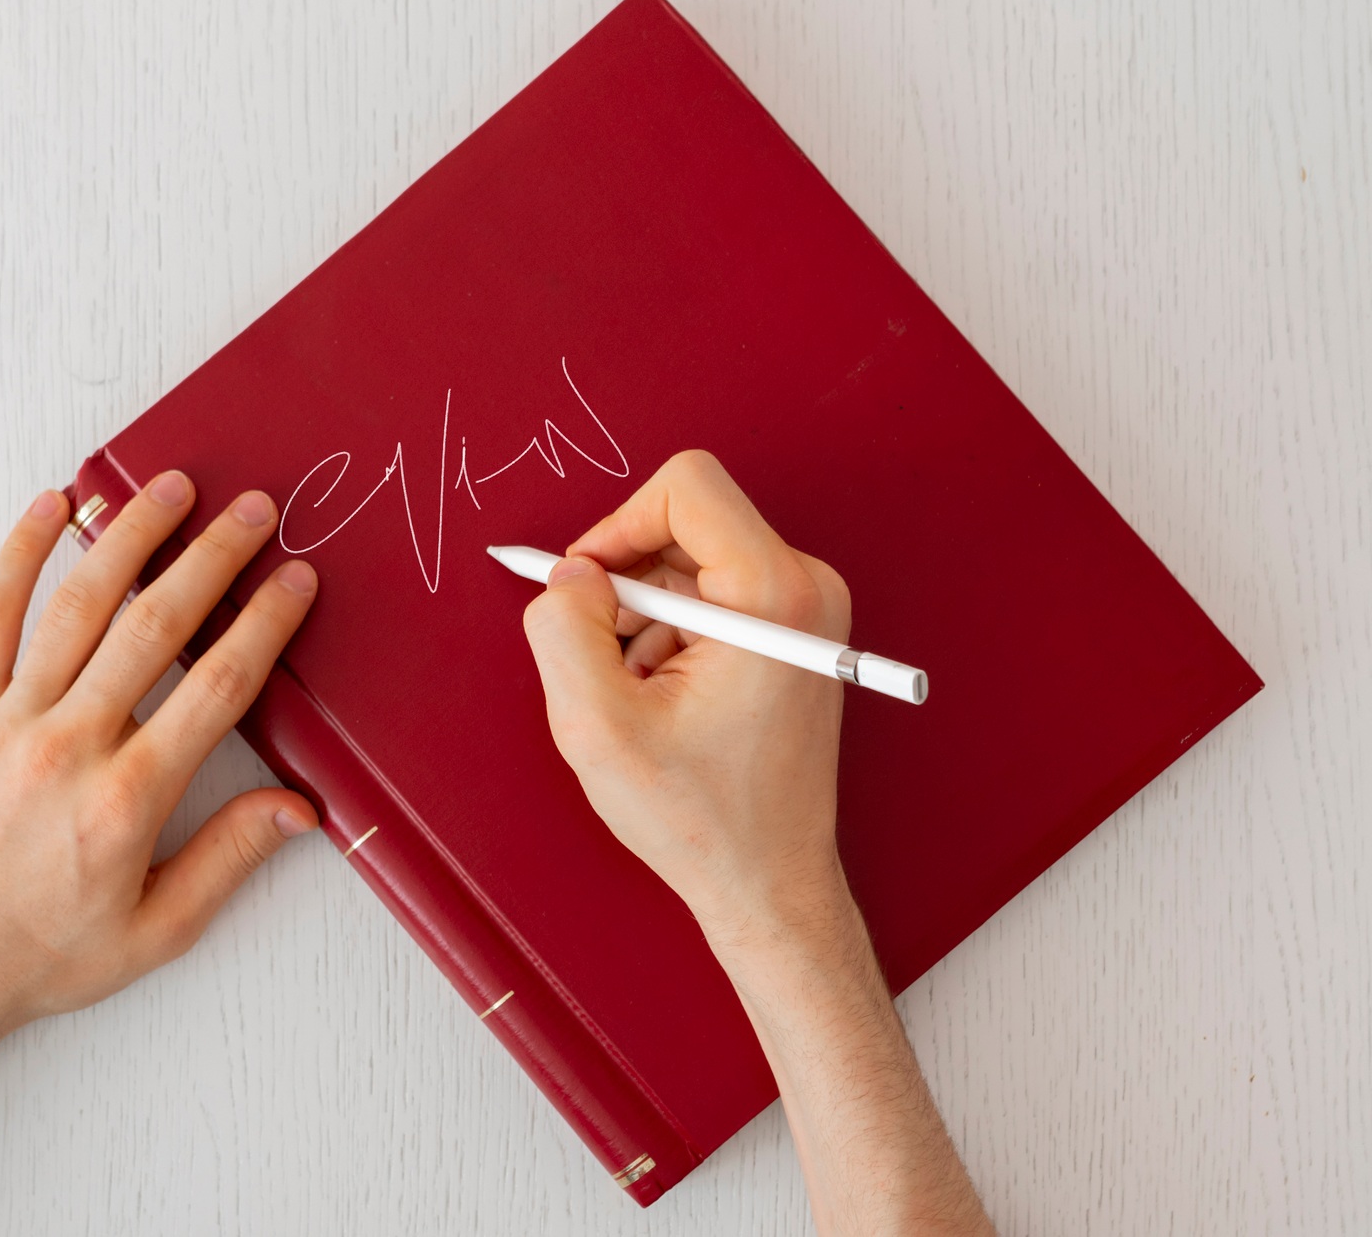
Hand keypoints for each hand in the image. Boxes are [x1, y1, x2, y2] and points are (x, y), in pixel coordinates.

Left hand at [0, 473, 322, 1236]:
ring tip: (171, 486)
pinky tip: (50, 508)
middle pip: (154, 626)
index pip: (216, 688)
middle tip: (255, 509)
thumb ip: (230, 859)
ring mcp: (10, 721)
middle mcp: (70, 744)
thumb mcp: (157, 931)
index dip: (265, 626)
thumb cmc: (40, 957)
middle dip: (213, 558)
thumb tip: (298, 808)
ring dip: (130, 536)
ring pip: (77, 606)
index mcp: (127, 798)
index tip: (296, 581)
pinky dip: (18, 556)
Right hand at [519, 451, 994, 1236]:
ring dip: (645, 619)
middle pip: (684, 523)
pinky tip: (669, 703)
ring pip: (689, 562)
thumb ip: (565, 631)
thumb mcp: (599, 726)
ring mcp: (807, 609)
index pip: (685, 487)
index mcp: (774, 593)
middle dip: (627, 586)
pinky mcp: (795, 633)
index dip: (616, 527)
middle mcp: (806, 585)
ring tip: (645, 698)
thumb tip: (569, 576)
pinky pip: (709, 596)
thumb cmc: (701, 818)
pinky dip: (671, 637)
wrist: (768, 883)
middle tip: (611, 664)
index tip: (587, 591)